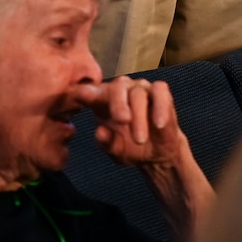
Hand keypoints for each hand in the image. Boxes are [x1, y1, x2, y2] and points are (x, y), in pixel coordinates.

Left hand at [72, 77, 192, 171]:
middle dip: (119, 103)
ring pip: (138, 92)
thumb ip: (106, 141)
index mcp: (101, 101)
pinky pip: (160, 90)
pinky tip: (158, 124)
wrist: (156, 154)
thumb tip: (100, 131)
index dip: (82, 92)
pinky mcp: (160, 91)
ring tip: (140, 139)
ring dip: (140, 117)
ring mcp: (140, 88)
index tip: (82, 97)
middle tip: (122, 121)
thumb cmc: (130, 148)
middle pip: (117, 87)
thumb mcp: (115, 150)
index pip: (88, 91)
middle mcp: (120, 90)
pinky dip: (160, 107)